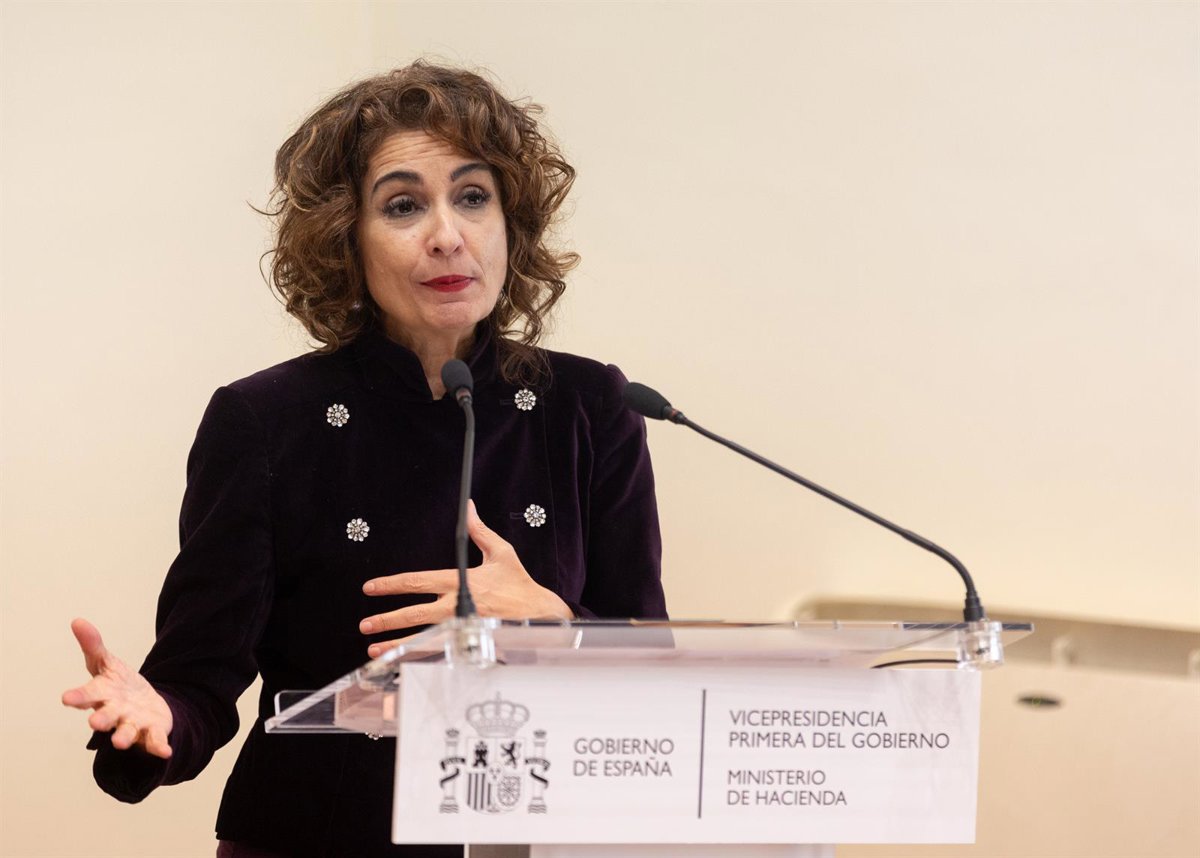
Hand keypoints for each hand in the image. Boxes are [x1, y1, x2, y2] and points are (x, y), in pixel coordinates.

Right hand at [61, 618, 173, 758]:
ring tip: (120, 742)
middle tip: (94, 723)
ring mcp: (132, 724)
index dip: (79, 697)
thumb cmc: (117, 686)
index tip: (66, 698)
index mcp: (102, 695)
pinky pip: (154, 742)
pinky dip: (158, 747)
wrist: (144, 706)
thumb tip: (77, 621)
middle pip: (106, 716)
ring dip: (123, 736)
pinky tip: (165, 751)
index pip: (88, 695)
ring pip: (126, 732)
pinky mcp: (151, 732)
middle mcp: (114, 712)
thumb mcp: (106, 663)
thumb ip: (93, 645)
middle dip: (101, 719)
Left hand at [360, 501, 571, 656]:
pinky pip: (438, 650)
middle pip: (415, 612)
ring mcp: (461, 626)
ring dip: (396, 642)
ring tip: (373, 648)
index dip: (392, 584)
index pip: (418, 581)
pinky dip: (417, 656)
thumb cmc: (519, 583)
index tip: (371, 587)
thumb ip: (479, 531)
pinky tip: (401, 660)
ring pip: (422, 635)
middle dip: (387, 618)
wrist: (540, 613)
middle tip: (365, 623)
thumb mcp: (500, 552)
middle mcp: (457, 604)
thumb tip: (469, 508)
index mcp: (461, 580)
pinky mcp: (469, 641)